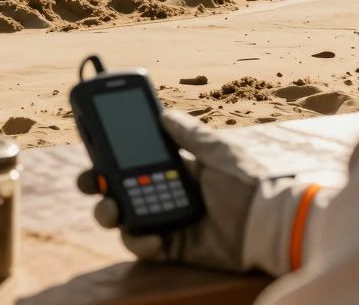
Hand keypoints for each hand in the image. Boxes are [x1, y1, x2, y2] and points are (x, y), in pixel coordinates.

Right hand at [77, 110, 325, 275]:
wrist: (268, 223)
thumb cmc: (249, 183)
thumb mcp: (219, 150)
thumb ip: (190, 134)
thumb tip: (163, 113)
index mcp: (173, 167)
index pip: (132, 157)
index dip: (109, 152)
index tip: (92, 143)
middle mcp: (163, 191)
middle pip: (117, 186)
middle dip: (96, 183)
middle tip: (90, 181)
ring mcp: (165, 218)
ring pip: (122, 216)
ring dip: (108, 211)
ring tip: (113, 208)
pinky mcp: (172, 245)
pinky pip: (142, 245)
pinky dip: (139, 241)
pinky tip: (150, 235)